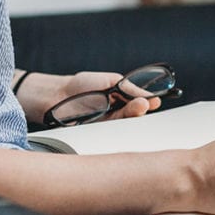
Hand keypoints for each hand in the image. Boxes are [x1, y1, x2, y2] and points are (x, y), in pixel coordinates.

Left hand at [13, 70, 160, 123]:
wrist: (57, 96)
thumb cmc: (82, 85)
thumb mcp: (109, 82)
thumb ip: (128, 89)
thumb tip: (147, 96)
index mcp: (122, 98)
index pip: (139, 101)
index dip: (149, 101)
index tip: (157, 100)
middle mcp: (117, 111)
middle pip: (135, 113)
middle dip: (142, 108)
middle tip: (146, 104)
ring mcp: (108, 123)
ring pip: (125, 122)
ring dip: (132, 116)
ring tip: (138, 108)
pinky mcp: (98, 132)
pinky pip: (112, 132)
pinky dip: (119, 129)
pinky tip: (125, 123)